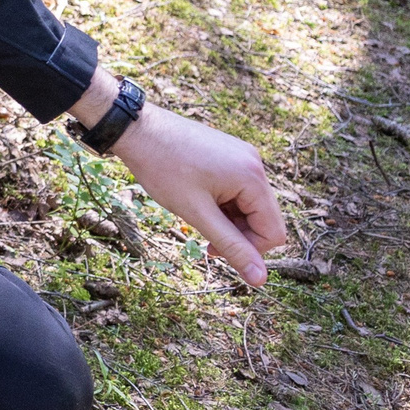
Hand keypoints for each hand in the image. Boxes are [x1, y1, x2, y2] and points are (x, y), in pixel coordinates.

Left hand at [107, 99, 287, 286]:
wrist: (136, 129)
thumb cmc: (162, 168)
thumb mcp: (197, 213)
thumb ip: (231, 246)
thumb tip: (260, 280)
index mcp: (253, 177)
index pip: (273, 232)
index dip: (250, 251)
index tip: (215, 252)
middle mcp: (254, 163)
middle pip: (263, 218)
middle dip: (237, 234)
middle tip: (204, 240)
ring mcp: (242, 156)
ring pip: (248, 205)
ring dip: (228, 220)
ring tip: (196, 215)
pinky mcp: (228, 153)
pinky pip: (237, 189)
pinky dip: (222, 203)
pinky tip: (197, 200)